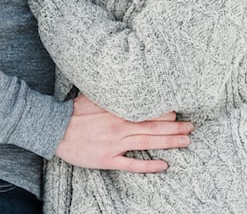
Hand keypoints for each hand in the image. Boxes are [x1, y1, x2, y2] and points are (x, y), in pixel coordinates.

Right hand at [54, 95, 191, 172]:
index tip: (178, 110)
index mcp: (117, 109)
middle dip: (175, 127)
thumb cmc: (74, 110)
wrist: (54, 128)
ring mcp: (114, 144)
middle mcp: (119, 126)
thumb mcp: (95, 94)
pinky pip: (132, 164)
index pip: (148, 109)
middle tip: (191, 126)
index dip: (165, 111)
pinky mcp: (108, 159)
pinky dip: (149, 165)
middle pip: (153, 127)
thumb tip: (131, 81)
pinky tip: (164, 166)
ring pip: (147, 143)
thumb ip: (113, 92)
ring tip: (186, 142)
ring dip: (169, 142)